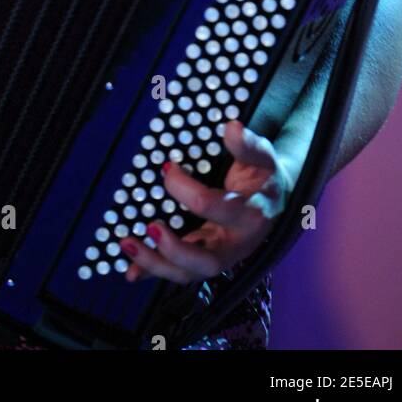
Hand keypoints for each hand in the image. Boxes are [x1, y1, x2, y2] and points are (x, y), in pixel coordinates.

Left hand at [121, 120, 292, 284]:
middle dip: (175, 249)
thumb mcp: (262, 158)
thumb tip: (232, 127)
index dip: (186, 189)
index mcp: (250, 216)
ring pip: (189, 274)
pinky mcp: (205, 259)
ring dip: (156, 264)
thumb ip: (248, 145)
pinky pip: (179, 272)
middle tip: (151, 226)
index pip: (217, 208)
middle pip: (207, 261)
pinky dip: (154, 272)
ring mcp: (220, 255)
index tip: (168, 167)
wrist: (274, 199)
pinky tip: (131, 271)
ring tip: (127, 243)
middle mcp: (235, 244)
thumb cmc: (263, 177)